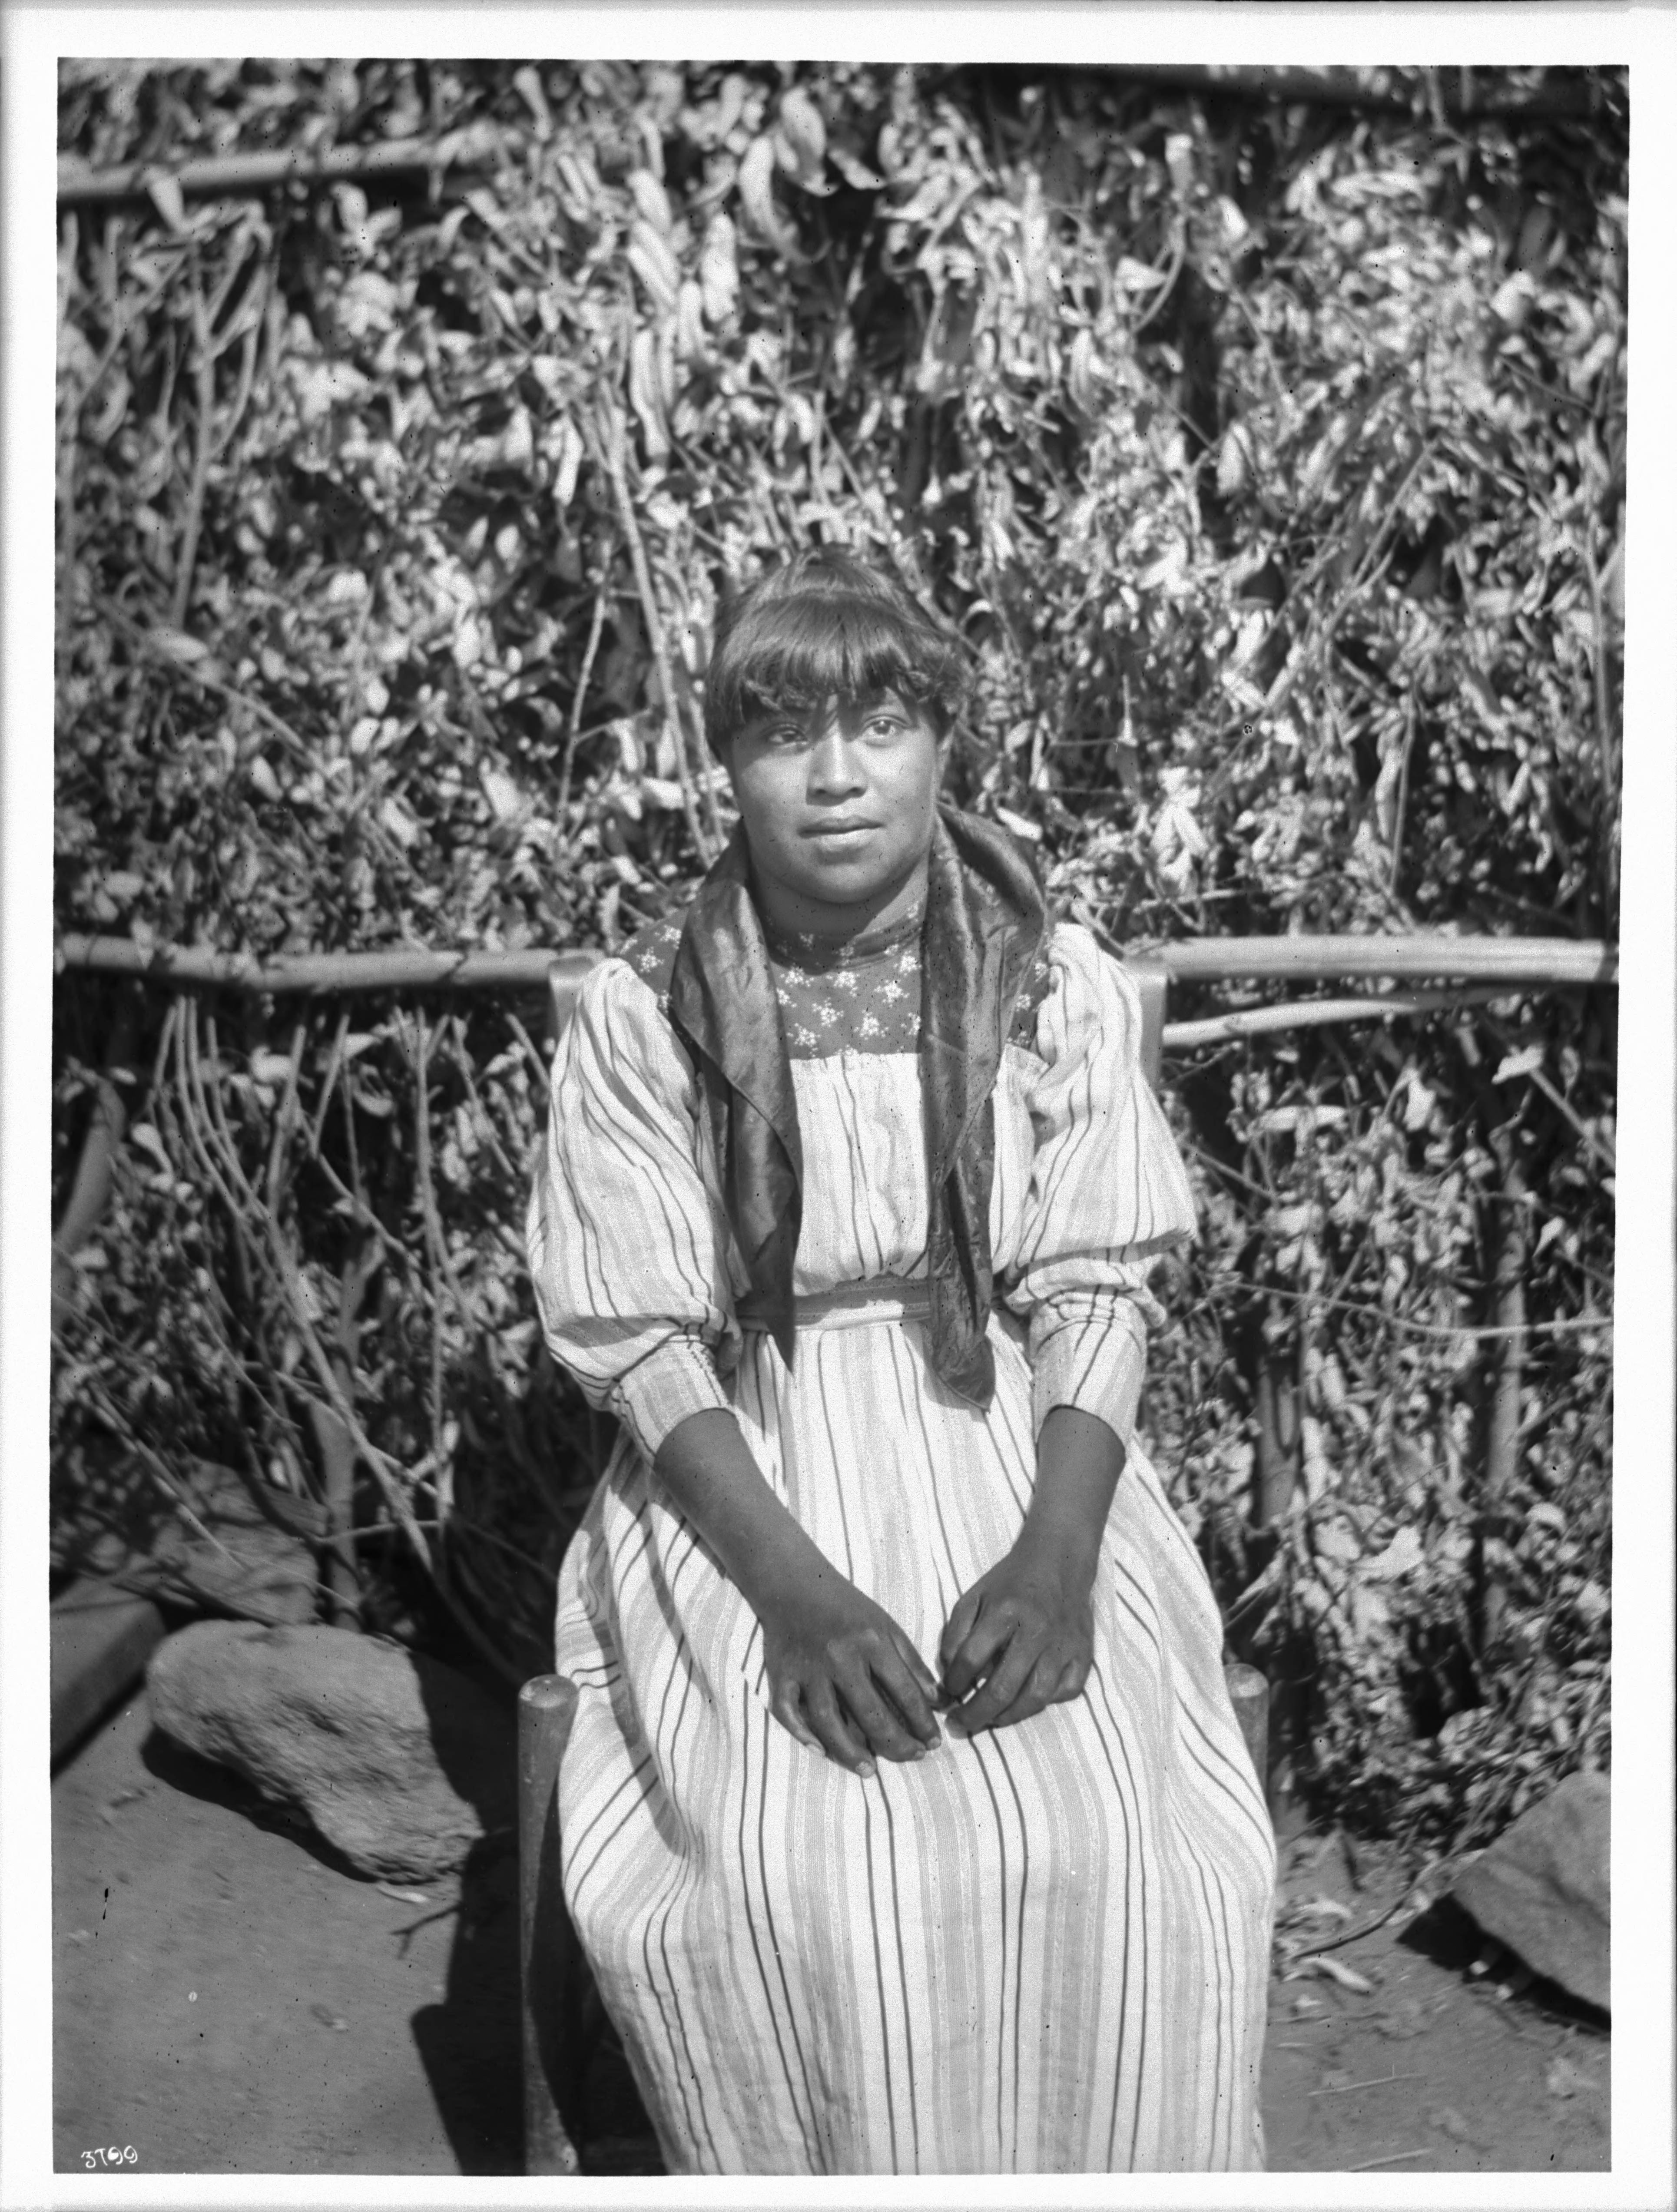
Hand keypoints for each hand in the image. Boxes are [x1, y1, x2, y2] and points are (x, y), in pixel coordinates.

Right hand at [759, 1565, 941, 1776]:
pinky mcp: (780, 1673)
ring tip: (870, 1771)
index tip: (933, 1742)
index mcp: (871, 1641)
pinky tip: (820, 1751)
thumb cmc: (846, 1608)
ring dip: (850, 1751)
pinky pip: (787, 1710)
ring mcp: (807, 1667)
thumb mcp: (886, 1626)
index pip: (904, 1691)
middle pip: (870, 1712)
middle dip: (895, 1743)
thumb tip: (937, 1701)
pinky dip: (801, 1733)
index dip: (922, 1722)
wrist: (795, 1584)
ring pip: (828, 1719)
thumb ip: (912, 1663)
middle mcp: (839, 1656)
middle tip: (913, 1758)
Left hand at [938, 1532, 1094, 1737]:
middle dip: (975, 1714)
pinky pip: (1064, 1692)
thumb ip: (955, 1633)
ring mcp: (1063, 1646)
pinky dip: (1043, 1703)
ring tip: (989, 1720)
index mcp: (1005, 1612)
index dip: (954, 1681)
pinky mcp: (1083, 1655)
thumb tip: (949, 1674)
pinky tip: (1024, 1701)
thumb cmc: (1010, 1584)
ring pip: (1035, 1698)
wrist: (1058, 1562)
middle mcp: (1037, 1631)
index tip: (947, 1692)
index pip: (972, 1658)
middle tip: (959, 1726)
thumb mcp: (973, 1596)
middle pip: (1003, 1688)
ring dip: (1008, 1717)